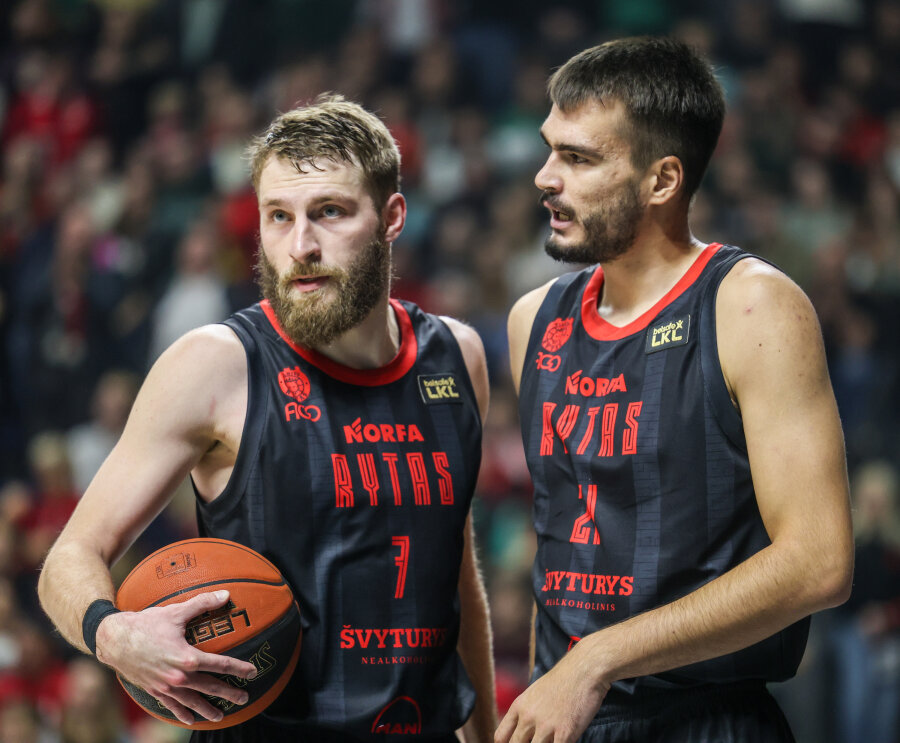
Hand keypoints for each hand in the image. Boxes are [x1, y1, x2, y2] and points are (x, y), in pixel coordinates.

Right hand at [96, 590, 258, 724]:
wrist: (114, 640)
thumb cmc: (146, 624)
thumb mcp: (176, 611)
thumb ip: (203, 603)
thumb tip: (226, 594)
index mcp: (186, 657)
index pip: (220, 664)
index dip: (238, 668)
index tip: (252, 671)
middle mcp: (178, 676)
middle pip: (209, 687)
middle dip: (229, 693)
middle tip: (245, 698)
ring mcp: (165, 686)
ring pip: (192, 701)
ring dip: (207, 710)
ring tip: (222, 716)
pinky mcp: (154, 690)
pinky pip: (171, 706)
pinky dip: (182, 713)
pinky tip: (190, 720)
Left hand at [494, 644, 610, 742]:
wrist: (584, 670)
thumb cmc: (564, 679)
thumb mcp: (536, 692)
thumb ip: (527, 711)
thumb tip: (524, 729)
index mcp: (519, 706)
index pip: (501, 737)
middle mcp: (528, 717)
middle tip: (537, 741)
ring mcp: (545, 727)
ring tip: (550, 740)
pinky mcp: (565, 734)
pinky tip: (564, 742)